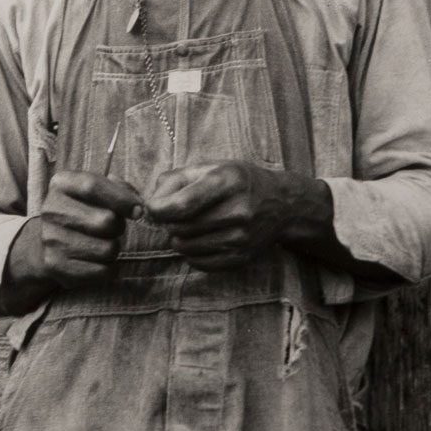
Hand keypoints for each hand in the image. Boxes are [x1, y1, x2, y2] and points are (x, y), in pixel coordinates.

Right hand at [23, 170, 143, 288]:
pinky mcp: (55, 265)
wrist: (49, 238)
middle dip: (119, 226)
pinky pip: (102, 271)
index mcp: (61, 183)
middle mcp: (51, 209)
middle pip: (105, 221)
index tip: (138, 211)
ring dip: (114, 248)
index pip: (92, 186)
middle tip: (114, 227)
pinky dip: (109, 268)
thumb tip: (137, 207)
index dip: (121, 198)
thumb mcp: (97, 189)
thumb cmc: (84, 208)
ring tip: (103, 243)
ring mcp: (51, 238)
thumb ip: (120, 188)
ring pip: (107, 249)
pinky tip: (99, 260)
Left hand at [145, 161, 319, 270]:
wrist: (281, 205)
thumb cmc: (237, 181)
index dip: (158, 209)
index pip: (183, 204)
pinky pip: (199, 262)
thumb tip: (149, 204)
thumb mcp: (210, 167)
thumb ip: (175, 179)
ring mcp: (241, 238)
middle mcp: (237, 210)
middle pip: (180, 227)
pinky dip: (191, 253)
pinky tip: (200, 239)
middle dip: (168, 222)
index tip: (153, 208)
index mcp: (227, 181)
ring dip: (179, 238)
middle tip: (174, 215)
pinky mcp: (241, 258)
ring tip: (189, 225)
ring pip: (186, 247)